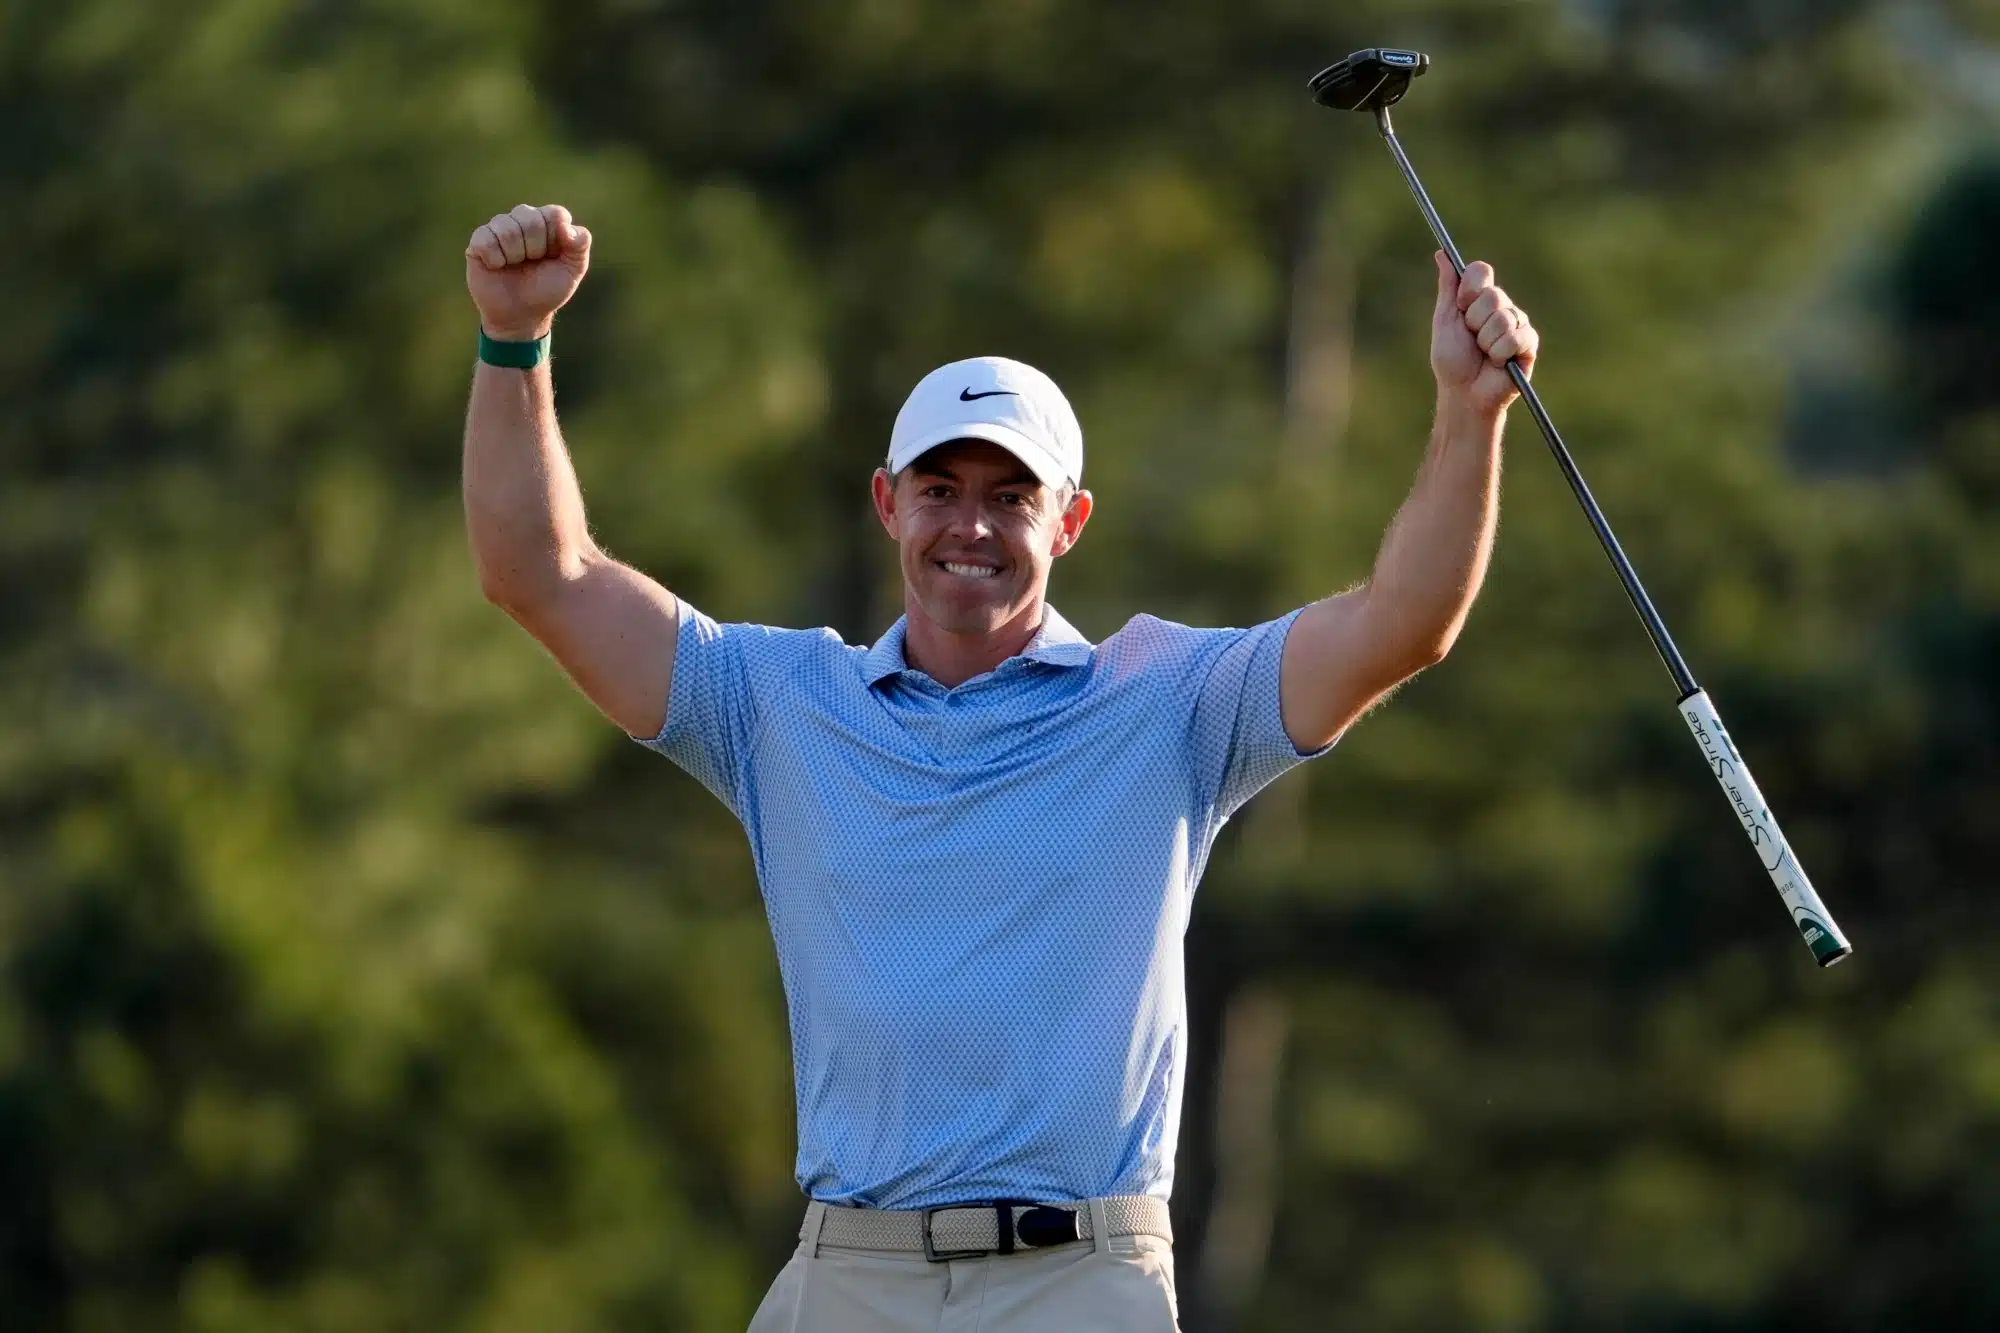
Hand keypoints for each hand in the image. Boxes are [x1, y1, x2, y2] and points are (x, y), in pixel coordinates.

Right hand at [465, 204, 592, 340]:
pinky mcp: (479, 239)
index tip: (553, 256)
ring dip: (515, 255)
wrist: (521, 315)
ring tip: (514, 265)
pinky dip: (495, 259)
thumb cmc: (547, 290)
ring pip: (507, 228)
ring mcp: (500, 228)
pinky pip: (486, 239)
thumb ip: (580, 244)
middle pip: (530, 218)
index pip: (555, 214)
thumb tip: (566, 226)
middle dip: (535, 248)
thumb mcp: (573, 270)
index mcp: (549, 223)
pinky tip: (497, 266)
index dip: (555, 238)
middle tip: (532, 263)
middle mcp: (524, 219)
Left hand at [1429, 252, 1537, 416]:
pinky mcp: (1529, 343)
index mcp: (1480, 298)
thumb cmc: (1452, 360)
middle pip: (1492, 295)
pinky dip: (1500, 353)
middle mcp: (1501, 306)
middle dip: (1475, 321)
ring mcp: (1517, 323)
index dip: (1469, 289)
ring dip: (1486, 341)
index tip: (1461, 306)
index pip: (1481, 271)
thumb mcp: (1445, 320)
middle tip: (1472, 339)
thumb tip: (1441, 253)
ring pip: (1503, 318)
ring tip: (1484, 354)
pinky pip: (1516, 337)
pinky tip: (1498, 363)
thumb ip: (1448, 287)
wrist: (1464, 393)